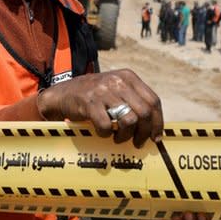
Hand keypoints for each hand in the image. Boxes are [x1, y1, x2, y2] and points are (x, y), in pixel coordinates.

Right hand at [37, 69, 162, 146]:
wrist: (63, 94)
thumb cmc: (94, 96)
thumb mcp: (116, 89)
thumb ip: (134, 101)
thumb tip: (154, 127)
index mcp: (128, 77)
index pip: (153, 101)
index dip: (158, 122)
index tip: (156, 137)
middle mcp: (118, 81)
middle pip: (144, 113)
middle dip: (143, 133)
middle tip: (137, 142)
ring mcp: (103, 91)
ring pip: (129, 121)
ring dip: (125, 136)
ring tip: (118, 138)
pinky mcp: (89, 103)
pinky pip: (107, 126)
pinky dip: (106, 134)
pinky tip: (102, 132)